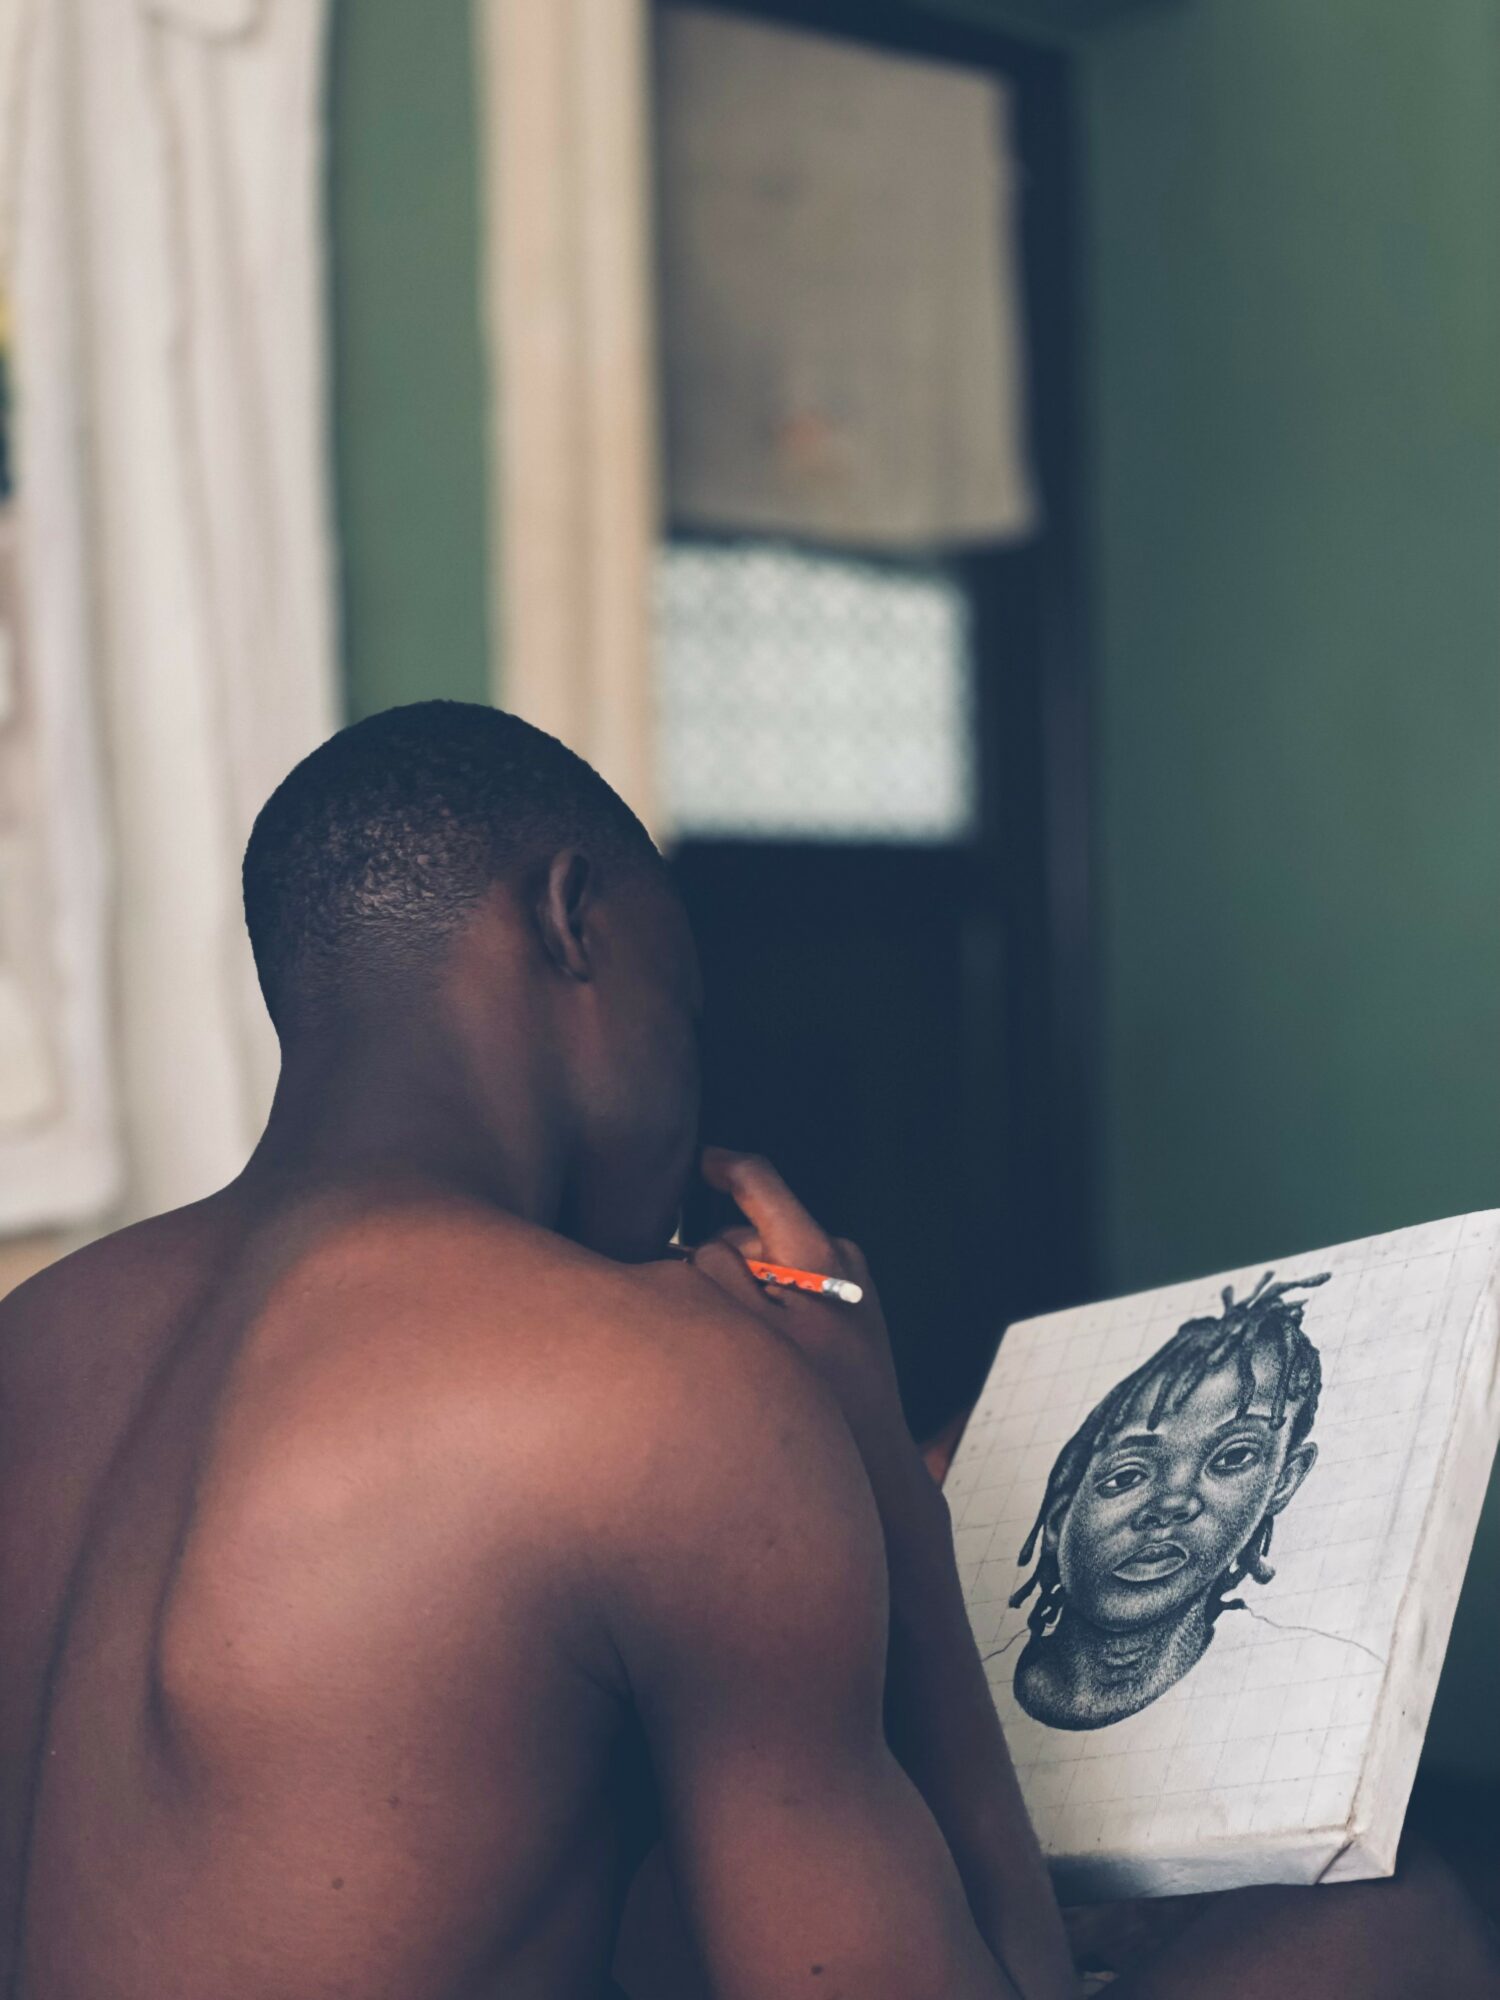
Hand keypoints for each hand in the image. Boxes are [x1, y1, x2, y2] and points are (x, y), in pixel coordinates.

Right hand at [689, 1149, 909, 1474]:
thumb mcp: (749, 1334)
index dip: (719, 1164)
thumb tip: (698, 1245)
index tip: (691, 1160)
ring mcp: (850, 1286)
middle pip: (756, 1231)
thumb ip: (715, 1274)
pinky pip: (792, 1289)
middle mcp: (841, 1259)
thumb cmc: (813, 1405)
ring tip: (709, 1327)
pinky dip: (761, 1302)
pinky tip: (742, 1343)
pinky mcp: (851, 1313)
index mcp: (817, 1254)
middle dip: (715, 1251)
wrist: (874, 1471)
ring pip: (771, 1264)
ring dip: (737, 1282)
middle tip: (674, 1287)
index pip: (760, 1182)